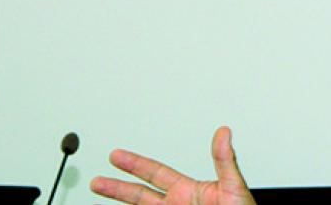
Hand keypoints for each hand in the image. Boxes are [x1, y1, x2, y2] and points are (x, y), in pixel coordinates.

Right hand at [90, 126, 255, 204]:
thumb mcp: (234, 187)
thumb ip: (224, 160)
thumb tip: (224, 132)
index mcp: (188, 190)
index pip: (155, 173)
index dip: (134, 164)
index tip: (115, 155)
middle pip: (139, 196)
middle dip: (117, 188)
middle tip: (97, 180)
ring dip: (120, 204)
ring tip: (100, 197)